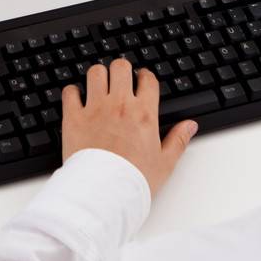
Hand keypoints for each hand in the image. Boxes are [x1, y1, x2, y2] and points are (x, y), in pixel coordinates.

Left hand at [62, 59, 197, 196]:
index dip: (145, 76)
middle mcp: (120, 105)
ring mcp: (95, 109)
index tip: (143, 80)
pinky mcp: (74, 118)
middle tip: (120, 79)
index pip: (147, 80)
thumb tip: (191, 126)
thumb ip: (178, 140)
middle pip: (121, 67)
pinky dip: (72, 92)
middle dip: (121, 70)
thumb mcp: (165, 163)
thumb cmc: (134, 180)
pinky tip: (76, 98)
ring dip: (98, 76)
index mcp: (144, 114)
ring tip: (99, 84)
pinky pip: (70, 92)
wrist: (105, 192)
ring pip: (95, 73)